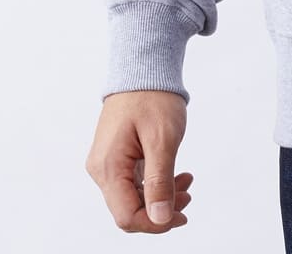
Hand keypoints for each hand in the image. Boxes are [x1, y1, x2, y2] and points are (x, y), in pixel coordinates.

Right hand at [85, 89, 192, 232]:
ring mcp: (107, 163)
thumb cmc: (153, 97)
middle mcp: (102, 169)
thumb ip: (160, 181)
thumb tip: (160, 219)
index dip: (154, 224)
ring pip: (132, 196)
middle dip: (160, 210)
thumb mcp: (163, 139)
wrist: (143, 67)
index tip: (182, 216)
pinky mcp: (116, 156)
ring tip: (187, 182)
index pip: (126, 215)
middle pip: (128, 209)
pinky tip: (176, 176)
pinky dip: (155, 183)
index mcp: (109, 167)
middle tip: (189, 195)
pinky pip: (133, 182)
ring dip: (160, 197)